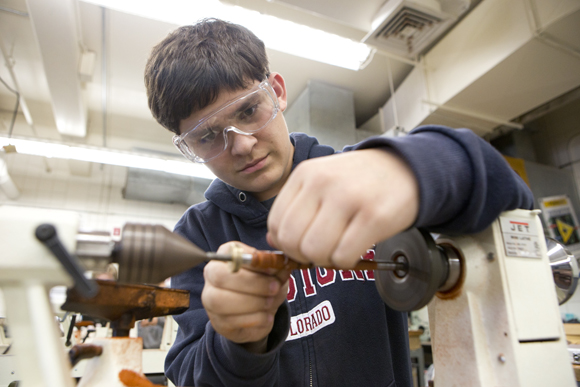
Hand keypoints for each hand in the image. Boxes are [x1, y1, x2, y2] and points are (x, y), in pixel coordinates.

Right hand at [202, 241, 289, 352]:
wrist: (259, 314)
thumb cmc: (263, 286)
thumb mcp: (274, 273)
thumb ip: (276, 267)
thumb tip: (280, 263)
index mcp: (226, 256)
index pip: (230, 254)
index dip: (252, 262)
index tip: (272, 269)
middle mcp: (212, 275)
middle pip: (220, 276)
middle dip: (252, 283)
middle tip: (274, 288)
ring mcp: (210, 300)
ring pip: (221, 300)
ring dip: (252, 302)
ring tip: (270, 302)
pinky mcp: (217, 321)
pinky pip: (231, 320)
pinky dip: (254, 318)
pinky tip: (266, 316)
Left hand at [267, 148, 418, 268]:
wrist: (407, 169)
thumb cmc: (361, 180)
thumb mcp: (322, 182)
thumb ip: (296, 209)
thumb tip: (274, 241)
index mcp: (306, 174)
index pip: (275, 223)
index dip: (285, 244)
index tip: (301, 245)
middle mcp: (323, 183)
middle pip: (292, 240)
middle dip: (303, 255)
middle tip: (321, 251)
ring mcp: (349, 198)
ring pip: (315, 251)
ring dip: (326, 260)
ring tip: (340, 248)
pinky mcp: (374, 217)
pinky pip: (343, 256)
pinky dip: (347, 262)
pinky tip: (356, 248)